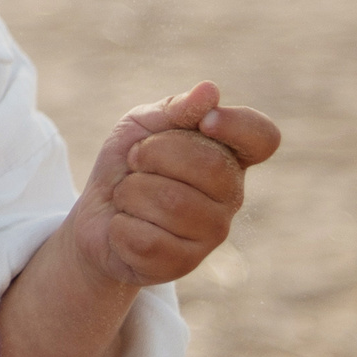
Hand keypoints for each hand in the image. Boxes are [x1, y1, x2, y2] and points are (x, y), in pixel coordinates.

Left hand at [61, 81, 280, 287]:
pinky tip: (124, 226)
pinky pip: (146, 239)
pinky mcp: (182, 266)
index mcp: (229, 156)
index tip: (205, 121)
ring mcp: (210, 235)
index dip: (237, 125)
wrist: (94, 217)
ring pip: (171, 202)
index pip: (263, 137)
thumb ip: (175, 109)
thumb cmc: (128, 166)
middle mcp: (230, 197)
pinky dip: (120, 226)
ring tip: (128, 196)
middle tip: (136, 160)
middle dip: (154, 153)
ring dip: (131, 191)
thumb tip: (210, 91)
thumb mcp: (142, 125)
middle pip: (209, 164)